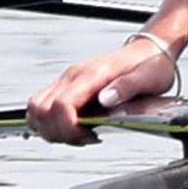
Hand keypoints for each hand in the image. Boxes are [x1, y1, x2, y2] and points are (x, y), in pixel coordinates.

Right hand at [27, 34, 177, 144]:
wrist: (150, 50)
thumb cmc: (151, 65)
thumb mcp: (149, 77)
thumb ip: (127, 87)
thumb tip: (105, 99)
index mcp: (92, 74)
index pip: (61, 104)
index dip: (68, 127)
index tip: (88, 135)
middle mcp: (73, 76)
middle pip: (40, 109)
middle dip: (58, 132)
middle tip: (85, 138)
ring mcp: (67, 81)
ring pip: (36, 109)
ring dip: (51, 129)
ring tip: (79, 135)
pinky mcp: (66, 87)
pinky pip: (43, 107)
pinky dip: (51, 123)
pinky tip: (75, 128)